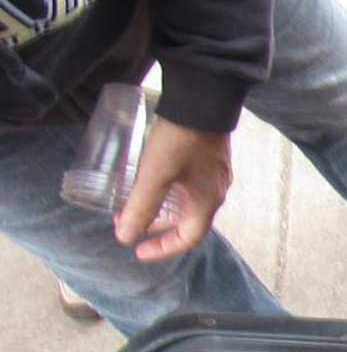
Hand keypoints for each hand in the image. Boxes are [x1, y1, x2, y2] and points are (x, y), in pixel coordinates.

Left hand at [116, 117, 232, 261]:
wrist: (204, 101)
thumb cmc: (181, 140)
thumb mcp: (155, 175)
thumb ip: (140, 207)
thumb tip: (125, 237)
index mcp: (206, 202)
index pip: (187, 238)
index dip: (163, 248)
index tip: (138, 250)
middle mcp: (216, 192)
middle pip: (188, 221)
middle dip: (157, 226)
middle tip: (129, 222)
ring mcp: (216, 174)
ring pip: (189, 203)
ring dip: (162, 209)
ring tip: (137, 202)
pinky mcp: (212, 158)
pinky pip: (192, 186)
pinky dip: (171, 193)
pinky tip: (155, 180)